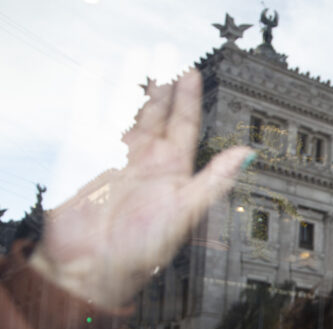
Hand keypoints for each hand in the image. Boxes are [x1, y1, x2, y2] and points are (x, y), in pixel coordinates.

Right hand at [28, 70, 251, 308]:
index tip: (191, 69)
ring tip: (138, 58)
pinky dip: (92, 94)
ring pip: (125, 110)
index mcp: (171, 171)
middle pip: (156, 111)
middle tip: (166, 54)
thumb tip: (249, 153)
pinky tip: (97, 74)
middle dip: (161, 83)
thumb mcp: (185, 211)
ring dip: (131, 85)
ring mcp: (113, 155)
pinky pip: (88, 117)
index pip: (183, 124)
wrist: (91, 269)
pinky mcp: (83, 156)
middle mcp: (144, 160)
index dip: (188, 97)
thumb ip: (214, 179)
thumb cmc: (140, 251)